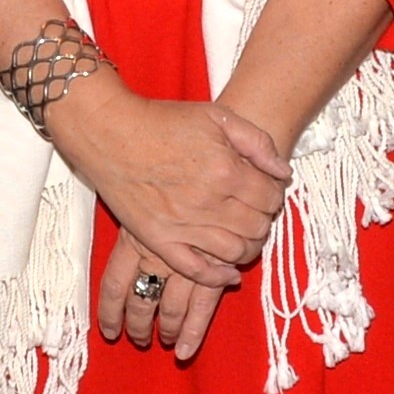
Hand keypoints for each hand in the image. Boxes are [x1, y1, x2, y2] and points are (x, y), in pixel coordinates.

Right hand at [53, 86, 287, 324]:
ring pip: (234, 252)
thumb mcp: (217, 116)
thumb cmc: (162, 121)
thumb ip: (256, 141)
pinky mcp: (159, 240)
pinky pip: (196, 270)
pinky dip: (217, 277)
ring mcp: (183, 225)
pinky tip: (228, 272)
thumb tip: (283, 172)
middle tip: (257, 213)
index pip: (270, 197)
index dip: (275, 195)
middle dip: (264, 221)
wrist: (111, 132)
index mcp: (226, 170)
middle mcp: (208, 202)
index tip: (267, 192)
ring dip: (249, 248)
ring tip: (246, 237)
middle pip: (256, 227)